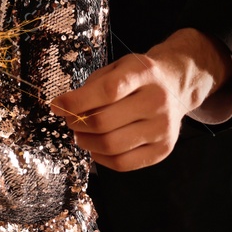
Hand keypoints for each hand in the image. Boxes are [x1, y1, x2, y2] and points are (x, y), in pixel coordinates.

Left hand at [50, 31, 229, 170]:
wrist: (175, 86)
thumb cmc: (136, 78)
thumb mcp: (115, 68)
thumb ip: (91, 86)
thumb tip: (64, 108)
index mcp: (144, 73)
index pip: (107, 91)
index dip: (76, 101)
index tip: (56, 105)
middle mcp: (158, 101)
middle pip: (105, 122)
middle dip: (77, 123)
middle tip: (69, 120)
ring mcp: (163, 128)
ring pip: (111, 145)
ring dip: (86, 142)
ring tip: (80, 133)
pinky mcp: (163, 150)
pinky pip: (123, 163)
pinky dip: (100, 157)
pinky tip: (95, 147)